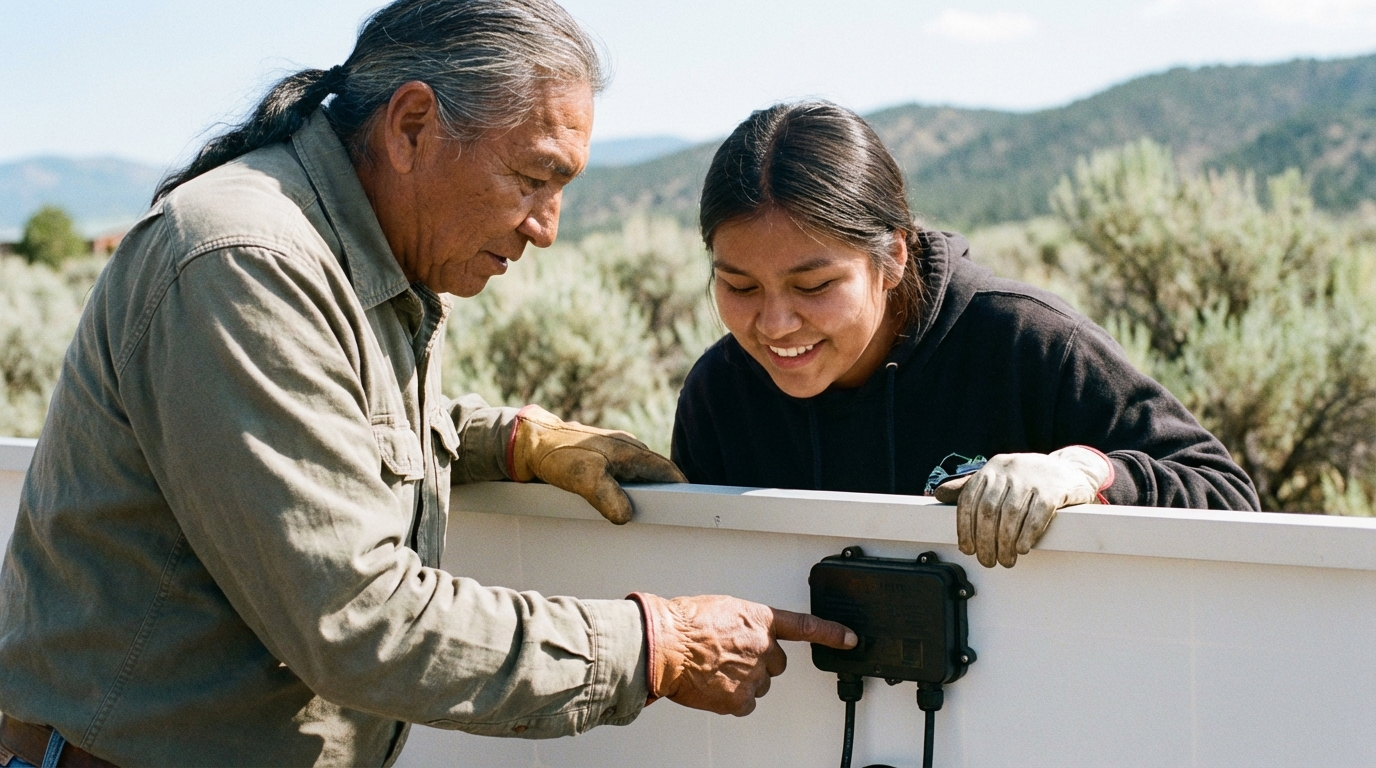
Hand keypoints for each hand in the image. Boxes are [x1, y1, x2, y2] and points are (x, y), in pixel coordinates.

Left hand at [507, 405, 685, 523]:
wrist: (530, 444)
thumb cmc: (559, 455)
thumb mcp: (585, 478)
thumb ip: (608, 496)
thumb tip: (627, 517)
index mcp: (632, 451)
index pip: (668, 471)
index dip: (681, 489)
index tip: (691, 508)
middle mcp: (628, 451)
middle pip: (656, 476)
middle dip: (665, 496)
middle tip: (668, 520)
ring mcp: (615, 455)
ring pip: (639, 479)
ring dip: (643, 496)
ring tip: (645, 519)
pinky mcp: (601, 462)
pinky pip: (622, 480)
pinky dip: (626, 494)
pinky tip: (618, 510)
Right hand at [629, 593, 856, 715]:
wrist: (664, 645)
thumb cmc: (683, 623)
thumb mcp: (721, 608)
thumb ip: (741, 623)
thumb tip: (741, 635)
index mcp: (759, 619)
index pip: (805, 626)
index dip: (831, 633)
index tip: (850, 639)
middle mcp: (763, 646)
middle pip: (776, 663)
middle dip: (759, 662)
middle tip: (731, 657)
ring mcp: (754, 674)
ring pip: (758, 685)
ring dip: (742, 680)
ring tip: (714, 669)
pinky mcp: (740, 698)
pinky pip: (744, 704)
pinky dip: (731, 699)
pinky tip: (713, 686)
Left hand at [935, 445, 1112, 567]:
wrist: (1071, 471)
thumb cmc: (1030, 480)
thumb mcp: (999, 477)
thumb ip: (971, 487)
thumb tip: (939, 493)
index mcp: (993, 468)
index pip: (970, 500)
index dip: (965, 528)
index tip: (967, 549)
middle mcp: (1010, 470)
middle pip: (989, 511)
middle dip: (985, 541)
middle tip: (988, 561)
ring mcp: (1033, 478)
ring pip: (1011, 516)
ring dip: (1005, 544)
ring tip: (1006, 560)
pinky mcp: (1054, 489)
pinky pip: (1036, 515)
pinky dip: (1026, 535)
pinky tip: (1022, 549)